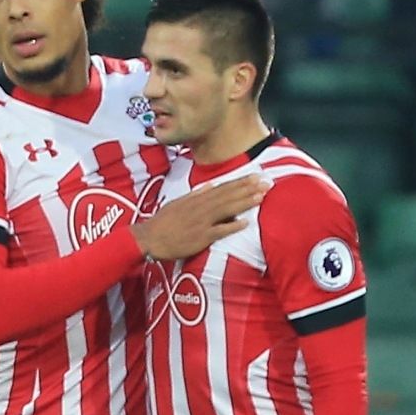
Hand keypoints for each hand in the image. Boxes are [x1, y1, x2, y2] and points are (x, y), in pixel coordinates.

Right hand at [133, 174, 267, 261]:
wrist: (149, 238)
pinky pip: (219, 231)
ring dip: (245, 202)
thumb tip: (210, 185)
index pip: (223, 188)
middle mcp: (201, 207)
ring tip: (261, 196)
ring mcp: (201, 222)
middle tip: (266, 182)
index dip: (240, 182)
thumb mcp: (178, 203)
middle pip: (229, 195)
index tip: (256, 176)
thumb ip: (196, 194)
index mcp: (197, 199)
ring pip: (227, 209)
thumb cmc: (162, 223)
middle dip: (248, 188)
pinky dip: (232, 226)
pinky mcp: (200, 237)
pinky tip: (245, 222)